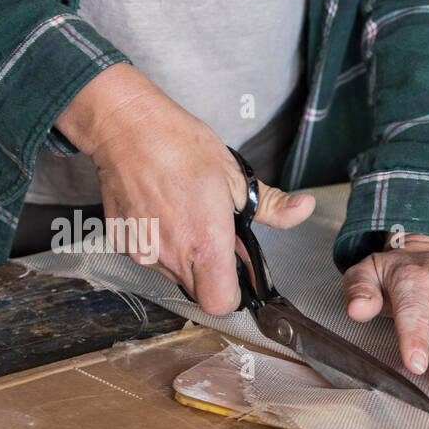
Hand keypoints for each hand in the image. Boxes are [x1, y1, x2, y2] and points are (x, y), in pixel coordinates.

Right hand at [55, 64, 315, 313]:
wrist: (125, 126)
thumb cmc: (181, 146)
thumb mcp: (236, 175)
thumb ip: (273, 206)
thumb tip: (306, 208)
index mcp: (205, 243)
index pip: (221, 302)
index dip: (235, 293)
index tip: (240, 273)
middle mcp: (172, 255)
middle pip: (200, 292)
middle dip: (213, 273)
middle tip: (216, 238)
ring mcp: (144, 251)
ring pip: (175, 276)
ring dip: (187, 258)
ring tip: (188, 218)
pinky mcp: (123, 243)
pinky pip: (152, 258)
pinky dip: (162, 246)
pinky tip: (164, 214)